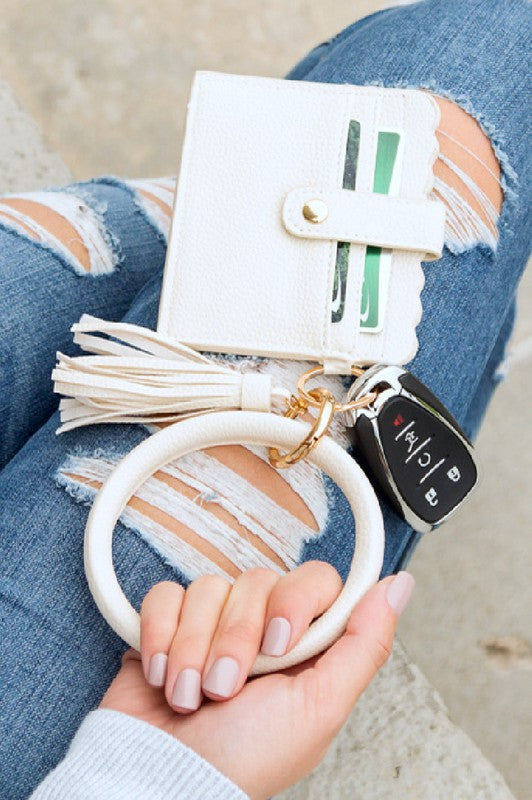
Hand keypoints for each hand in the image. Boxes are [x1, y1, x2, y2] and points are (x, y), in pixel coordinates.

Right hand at [100, 564, 413, 799]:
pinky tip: (163, 675)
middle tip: (228, 687)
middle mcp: (260, 628)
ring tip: (190, 695)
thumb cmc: (244, 760)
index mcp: (304, 645)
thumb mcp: (319, 708)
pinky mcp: (167, 624)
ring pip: (209, 588)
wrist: (160, 779)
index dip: (295, 601)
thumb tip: (399, 585)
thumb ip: (364, 643)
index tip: (280, 643)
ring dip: (194, 649)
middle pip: (257, 580)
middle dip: (237, 638)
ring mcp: (212, 625)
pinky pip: (166, 595)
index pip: (315, 580)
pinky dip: (160, 636)